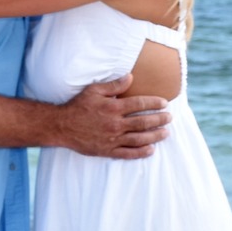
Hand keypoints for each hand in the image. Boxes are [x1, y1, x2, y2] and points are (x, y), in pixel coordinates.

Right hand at [54, 76, 171, 158]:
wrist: (62, 126)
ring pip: (139, 138)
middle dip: (160, 119)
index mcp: (113, 108)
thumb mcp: (94, 90)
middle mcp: (115, 124)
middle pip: (144, 122)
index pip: (140, 104)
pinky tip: (151, 150)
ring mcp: (112, 139)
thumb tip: (131, 77)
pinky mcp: (107, 150)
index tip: (164, 103)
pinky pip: (127, 153)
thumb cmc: (78, 106)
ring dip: (155, 136)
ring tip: (165, 133)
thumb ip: (114, 85)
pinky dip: (141, 153)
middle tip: (169, 118)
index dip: (154, 103)